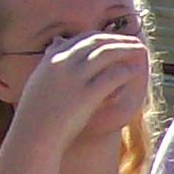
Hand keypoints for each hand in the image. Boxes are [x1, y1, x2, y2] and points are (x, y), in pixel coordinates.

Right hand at [8, 31, 149, 150]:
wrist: (34, 136)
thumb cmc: (36, 115)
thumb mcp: (38, 81)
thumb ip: (50, 61)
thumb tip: (58, 40)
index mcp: (51, 60)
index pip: (81, 39)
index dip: (102, 37)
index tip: (115, 39)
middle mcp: (62, 63)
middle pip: (96, 42)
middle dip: (117, 39)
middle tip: (133, 41)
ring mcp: (74, 78)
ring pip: (106, 53)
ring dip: (126, 49)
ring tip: (140, 50)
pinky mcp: (87, 94)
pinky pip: (112, 76)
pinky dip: (126, 70)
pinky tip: (135, 70)